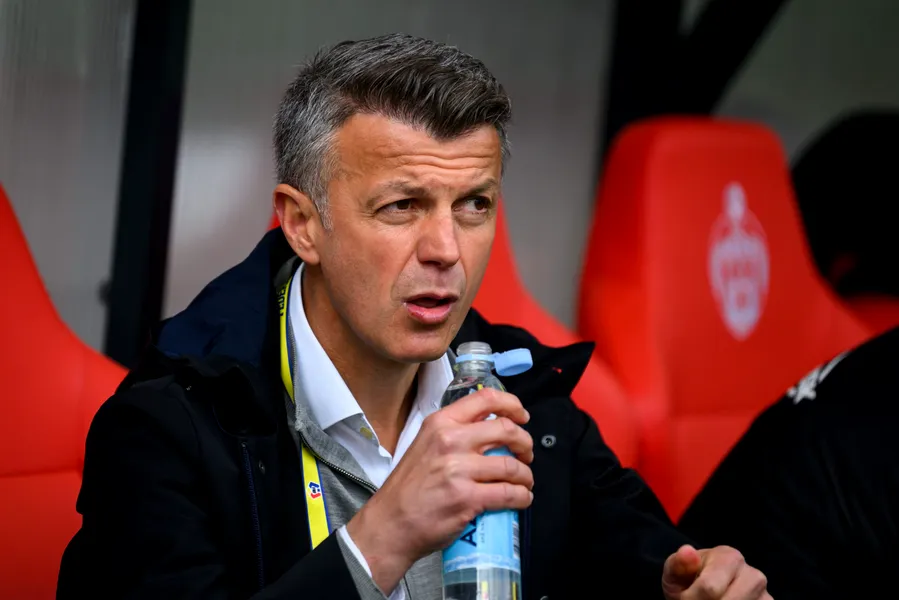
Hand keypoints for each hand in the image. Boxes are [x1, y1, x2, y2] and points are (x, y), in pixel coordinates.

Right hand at [346, 388, 533, 592]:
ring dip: (525, 475)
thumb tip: (489, 431)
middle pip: (507, 430)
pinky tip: (521, 498)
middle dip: (525, 443)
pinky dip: (522, 497)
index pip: (486, 398)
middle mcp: (450, 440)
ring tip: (524, 482)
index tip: (522, 416)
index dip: (512, 405)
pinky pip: (509, 494)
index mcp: (440, 423)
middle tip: (526, 454)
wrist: (390, 523)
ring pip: (512, 466)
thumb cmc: (408, 489)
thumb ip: (454, 434)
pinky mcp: (467, 498)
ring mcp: (459, 469)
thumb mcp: (425, 445)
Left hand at [662, 545, 770, 598]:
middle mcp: (753, 575)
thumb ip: (678, 564)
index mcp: (729, 557)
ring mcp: (765, 595)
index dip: (691, 599)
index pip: (709, 588)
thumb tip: (687, 551)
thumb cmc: (688, 582)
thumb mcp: (676, 573)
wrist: (702, 591)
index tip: (683, 598)